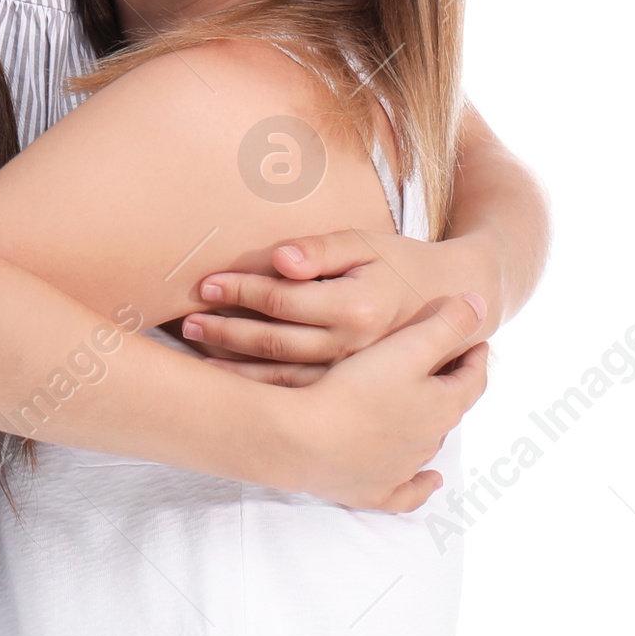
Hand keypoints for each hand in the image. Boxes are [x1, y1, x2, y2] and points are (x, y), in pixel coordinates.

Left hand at [184, 228, 501, 384]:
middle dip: (227, 332)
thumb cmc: (396, 264)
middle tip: (188, 321)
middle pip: (276, 343)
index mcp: (356, 308)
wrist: (446, 302)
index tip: (205, 283)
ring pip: (283, 377)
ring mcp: (352, 375)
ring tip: (197, 351)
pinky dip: (261, 388)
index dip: (241, 290)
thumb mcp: (364, 243)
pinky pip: (297, 392)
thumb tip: (279, 259)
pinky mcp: (350, 390)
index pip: (283, 300)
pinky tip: (231, 381)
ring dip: (236, 366)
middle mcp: (354, 348)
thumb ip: (320, 249)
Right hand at [276, 293, 489, 512]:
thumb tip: (481, 303)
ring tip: (424, 404)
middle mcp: (430, 441)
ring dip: (430, 423)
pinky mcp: (375, 491)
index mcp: (444, 406)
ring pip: (428, 443)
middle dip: (451, 385)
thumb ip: (445, 325)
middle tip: (446, 364)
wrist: (306, 440)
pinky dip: (421, 486)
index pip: (473, 377)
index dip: (475, 355)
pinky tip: (430, 481)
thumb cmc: (357, 389)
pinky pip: (408, 492)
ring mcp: (403, 470)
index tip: (476, 339)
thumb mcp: (406, 346)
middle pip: (450, 408)